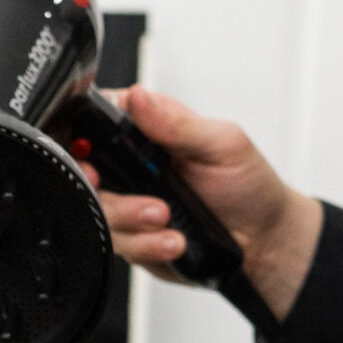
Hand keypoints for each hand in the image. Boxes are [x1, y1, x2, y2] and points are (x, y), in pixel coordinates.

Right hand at [86, 86, 320, 319]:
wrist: (262, 241)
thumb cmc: (247, 186)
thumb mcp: (221, 143)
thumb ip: (177, 124)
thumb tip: (138, 97)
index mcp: (147, 130)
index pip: (94, 121)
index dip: (81, 138)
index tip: (91, 156)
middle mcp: (129, 166)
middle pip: (84, 173)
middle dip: (107, 192)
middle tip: (143, 200)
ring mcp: (126, 204)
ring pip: (97, 213)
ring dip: (132, 222)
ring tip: (168, 220)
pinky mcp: (130, 238)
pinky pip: (116, 245)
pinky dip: (145, 245)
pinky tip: (173, 241)